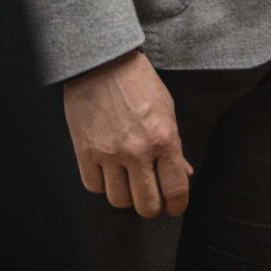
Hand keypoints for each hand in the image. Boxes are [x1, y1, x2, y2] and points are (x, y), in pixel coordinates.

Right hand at [62, 50, 192, 218]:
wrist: (102, 63)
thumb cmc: (139, 84)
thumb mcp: (166, 111)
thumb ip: (174, 147)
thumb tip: (184, 174)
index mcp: (163, 139)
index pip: (175, 189)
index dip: (177, 205)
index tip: (174, 207)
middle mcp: (137, 150)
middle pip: (146, 205)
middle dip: (151, 206)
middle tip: (150, 197)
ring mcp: (109, 153)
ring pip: (119, 200)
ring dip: (125, 195)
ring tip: (127, 181)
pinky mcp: (85, 151)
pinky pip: (95, 187)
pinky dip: (102, 184)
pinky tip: (108, 171)